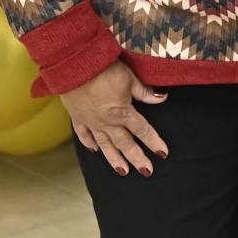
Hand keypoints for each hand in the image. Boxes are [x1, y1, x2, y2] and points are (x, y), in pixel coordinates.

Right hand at [63, 62, 168, 176]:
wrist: (74, 65)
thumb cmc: (103, 68)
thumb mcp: (129, 78)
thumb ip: (144, 92)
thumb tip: (162, 98)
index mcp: (122, 112)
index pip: (142, 130)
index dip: (154, 142)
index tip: (163, 153)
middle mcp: (107, 121)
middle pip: (125, 143)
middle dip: (137, 158)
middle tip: (147, 171)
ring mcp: (91, 121)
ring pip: (105, 145)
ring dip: (115, 159)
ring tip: (123, 172)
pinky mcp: (77, 117)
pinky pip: (84, 135)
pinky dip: (89, 144)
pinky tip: (94, 151)